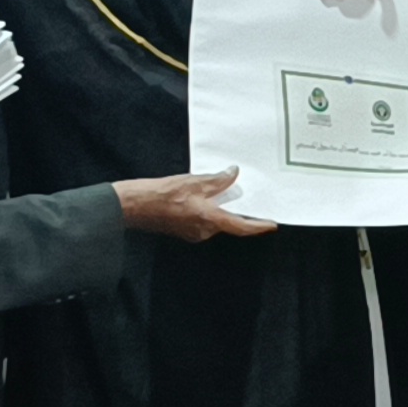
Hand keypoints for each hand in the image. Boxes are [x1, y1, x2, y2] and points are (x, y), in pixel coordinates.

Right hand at [112, 168, 276, 242]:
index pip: (241, 226)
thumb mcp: (194, 181)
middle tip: (249, 198)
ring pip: (215, 221)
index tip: (272, 224)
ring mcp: (193, 233)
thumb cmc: (163, 194)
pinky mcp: (184, 231)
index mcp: (209, 219)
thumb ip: (217, 179)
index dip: (258, 226)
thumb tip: (232, 173)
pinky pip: (203, 221)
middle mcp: (204, 231)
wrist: (135, 206)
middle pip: (228, 223)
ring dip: (221, 209)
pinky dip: (209, 210)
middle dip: (238, 211)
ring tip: (224, 191)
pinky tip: (204, 196)